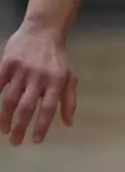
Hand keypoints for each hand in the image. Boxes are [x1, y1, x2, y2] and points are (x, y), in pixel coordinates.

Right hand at [0, 22, 77, 145]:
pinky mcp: (8, 64)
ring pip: (10, 99)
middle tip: (15, 141)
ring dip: (5, 117)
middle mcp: (39, 78)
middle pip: (27, 107)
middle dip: (19, 127)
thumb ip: (69, 100)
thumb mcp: (70, 76)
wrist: (43, 30)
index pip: (48, 109)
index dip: (41, 126)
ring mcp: (22, 71)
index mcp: (56, 82)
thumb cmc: (57, 57)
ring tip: (4, 130)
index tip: (35, 141)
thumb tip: (68, 123)